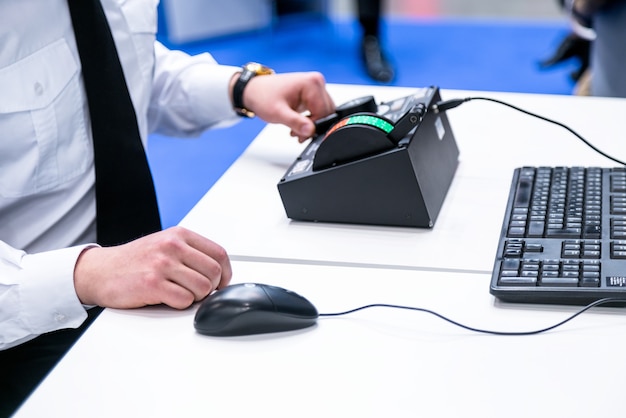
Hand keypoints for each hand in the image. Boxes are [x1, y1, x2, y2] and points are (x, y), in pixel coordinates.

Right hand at [73, 226, 231, 309]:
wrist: (100, 271)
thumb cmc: (135, 261)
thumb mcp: (165, 245)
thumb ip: (192, 253)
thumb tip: (221, 273)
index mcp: (179, 235)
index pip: (219, 254)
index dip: (225, 274)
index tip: (221, 283)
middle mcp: (172, 246)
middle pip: (215, 273)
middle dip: (211, 288)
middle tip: (197, 292)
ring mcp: (162, 264)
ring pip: (203, 288)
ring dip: (195, 297)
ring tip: (179, 293)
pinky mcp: (152, 284)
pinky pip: (185, 301)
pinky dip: (181, 305)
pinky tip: (168, 299)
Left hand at [242, 71, 335, 141]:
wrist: (253, 91)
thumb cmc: (263, 96)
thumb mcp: (278, 113)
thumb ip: (296, 123)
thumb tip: (311, 131)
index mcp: (311, 83)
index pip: (324, 112)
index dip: (314, 126)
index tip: (301, 134)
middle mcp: (316, 82)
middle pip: (327, 112)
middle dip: (313, 126)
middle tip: (298, 134)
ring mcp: (314, 87)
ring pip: (324, 112)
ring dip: (312, 124)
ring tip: (296, 129)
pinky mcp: (312, 93)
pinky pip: (319, 110)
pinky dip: (311, 119)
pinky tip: (299, 124)